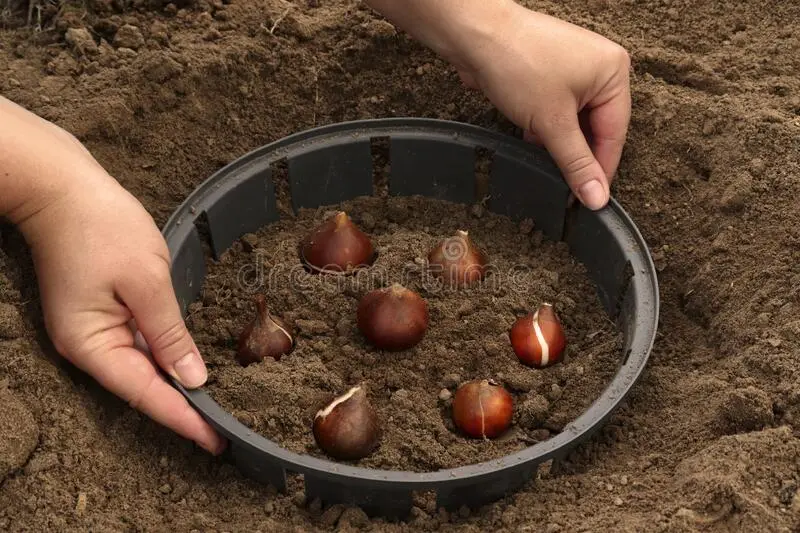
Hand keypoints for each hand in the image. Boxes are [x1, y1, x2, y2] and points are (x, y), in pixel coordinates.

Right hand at [15, 130, 225, 454]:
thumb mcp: (146, 280)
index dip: (183, 418)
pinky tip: (188, 368)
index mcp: (92, 344)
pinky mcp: (100, 315)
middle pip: (141, 388)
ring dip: (175, 386)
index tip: (216, 440)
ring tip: (213, 408)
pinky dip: (164, 359)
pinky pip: (136, 347)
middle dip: (182, 409)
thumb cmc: (101, 227)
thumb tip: (192, 378)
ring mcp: (92, 331)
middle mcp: (88, 347)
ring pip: (141, 369)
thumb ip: (170, 333)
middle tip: (223, 432)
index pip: (146, 394)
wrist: (62, 189)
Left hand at [457, 6, 630, 208]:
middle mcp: (599, 67)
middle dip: (577, 154)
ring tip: (544, 161)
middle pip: (596, 127)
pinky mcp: (550, 71)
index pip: (615, 134)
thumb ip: (576, 162)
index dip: (601, 169)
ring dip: (558, 142)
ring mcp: (574, 67)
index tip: (591, 200)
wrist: (476, 35)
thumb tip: (596, 196)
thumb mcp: (552, 123)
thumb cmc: (518, 65)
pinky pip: (557, 109)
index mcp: (614, 72)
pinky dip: (546, 127)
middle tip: (566, 188)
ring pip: (574, 121)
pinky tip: (532, 139)